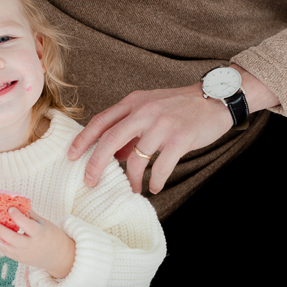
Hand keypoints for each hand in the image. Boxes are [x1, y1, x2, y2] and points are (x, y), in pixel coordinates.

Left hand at [0, 208, 75, 279]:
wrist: (57, 256)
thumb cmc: (50, 235)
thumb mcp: (43, 223)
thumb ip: (29, 215)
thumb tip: (15, 202)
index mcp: (39, 234)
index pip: (28, 226)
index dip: (19, 218)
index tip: (10, 209)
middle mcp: (31, 246)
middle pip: (13, 239)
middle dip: (0, 231)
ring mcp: (24, 254)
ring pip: (6, 248)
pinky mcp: (18, 259)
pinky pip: (6, 251)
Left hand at [68, 68, 278, 193]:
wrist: (215, 98)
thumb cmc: (180, 106)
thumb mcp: (151, 109)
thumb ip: (131, 128)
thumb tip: (116, 155)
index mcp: (134, 102)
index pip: (101, 121)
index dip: (83, 139)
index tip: (71, 156)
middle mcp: (145, 111)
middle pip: (110, 140)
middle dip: (96, 164)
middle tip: (90, 182)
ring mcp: (163, 124)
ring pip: (136, 158)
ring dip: (133, 179)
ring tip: (134, 189)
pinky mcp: (180, 138)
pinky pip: (161, 167)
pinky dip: (155, 181)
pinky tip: (154, 187)